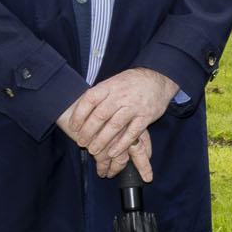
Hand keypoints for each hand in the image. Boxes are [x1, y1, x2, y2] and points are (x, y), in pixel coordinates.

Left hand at [60, 66, 177, 178]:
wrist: (158, 79)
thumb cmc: (131, 83)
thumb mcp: (114, 82)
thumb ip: (100, 95)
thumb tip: (79, 110)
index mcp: (110, 86)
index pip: (90, 100)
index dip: (79, 114)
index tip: (73, 127)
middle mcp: (121, 96)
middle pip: (100, 115)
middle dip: (88, 131)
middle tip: (81, 142)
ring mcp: (134, 106)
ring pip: (115, 126)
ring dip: (102, 140)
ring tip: (93, 150)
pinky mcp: (146, 117)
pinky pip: (132, 133)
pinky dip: (122, 144)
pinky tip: (113, 152)